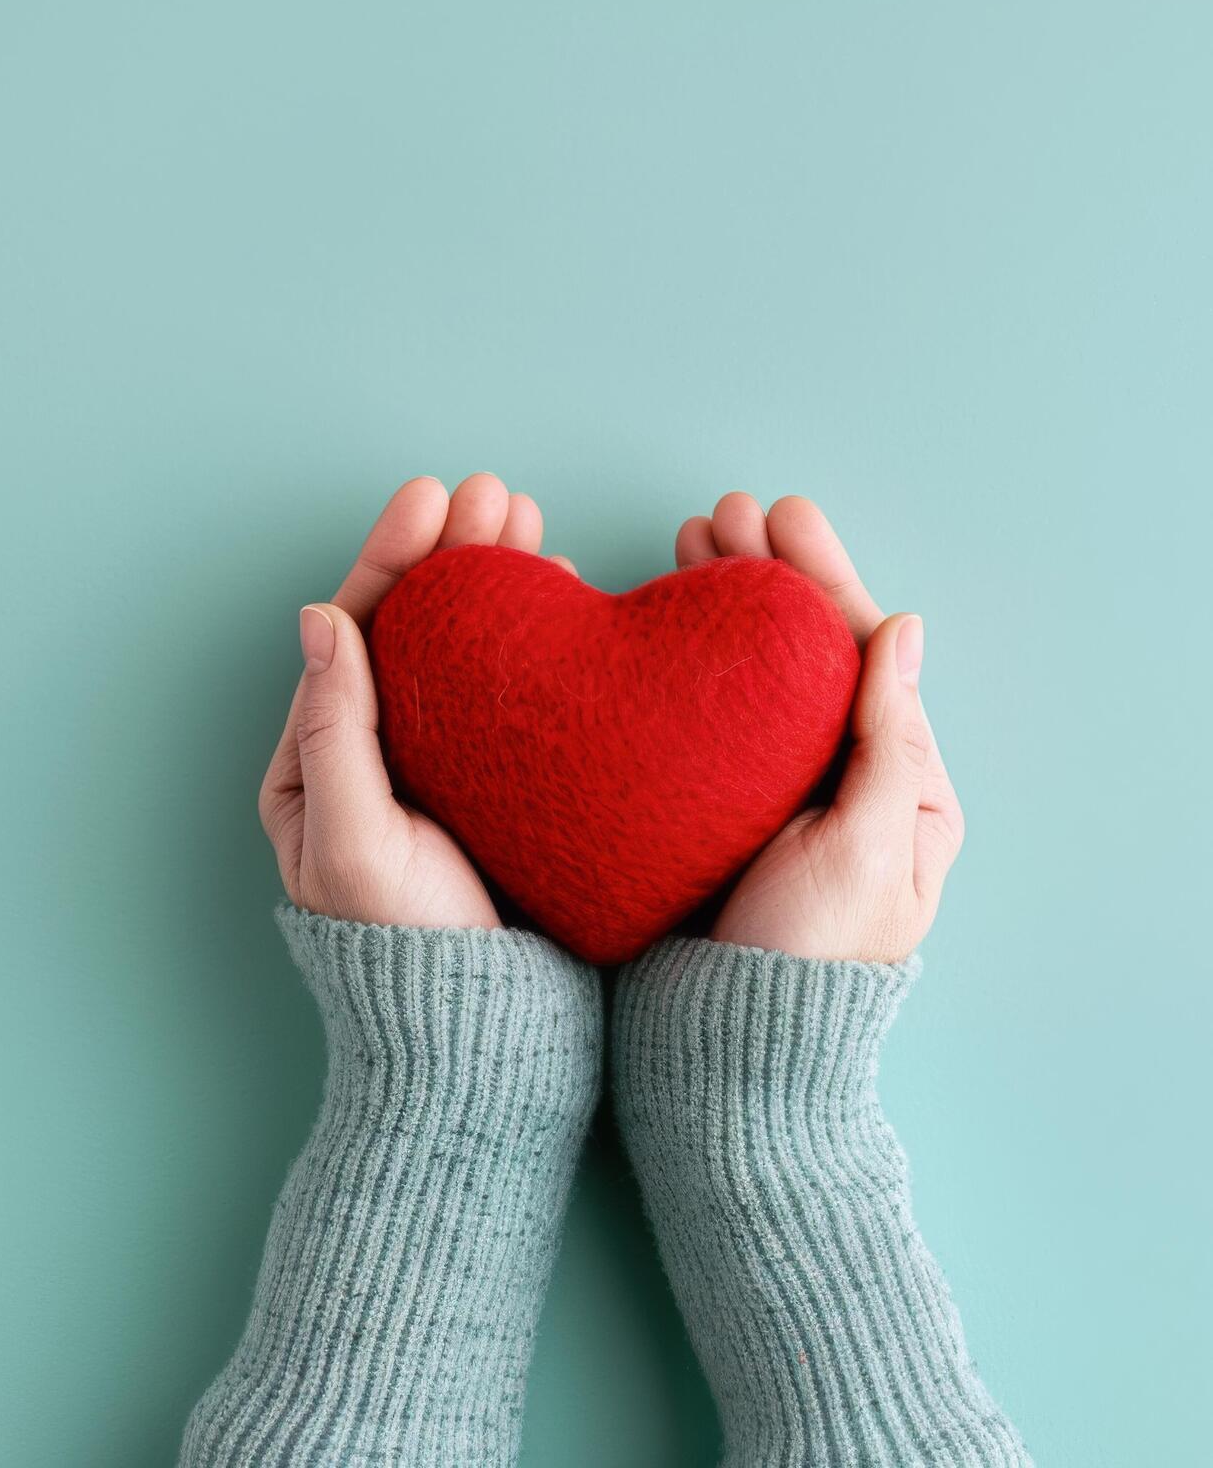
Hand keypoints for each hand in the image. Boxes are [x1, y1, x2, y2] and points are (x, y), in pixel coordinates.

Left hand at [260, 473, 560, 928]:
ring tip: (532, 525)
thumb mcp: (356, 845)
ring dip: (496, 581)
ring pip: (466, 648)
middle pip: (414, 626)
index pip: (354, 632)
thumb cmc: (409, 950)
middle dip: (452, 553)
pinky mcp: (506, 782)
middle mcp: (379, 751)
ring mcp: (445, 764)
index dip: (391, 558)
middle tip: (500, 495)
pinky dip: (535, 636)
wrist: (486, 1034)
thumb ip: (339, 732)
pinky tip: (562, 595)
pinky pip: (514, 689)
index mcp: (321, 759)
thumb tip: (321, 618)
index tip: (432, 497)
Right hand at [675, 495, 964, 962]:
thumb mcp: (865, 845)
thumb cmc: (812, 958)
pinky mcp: (718, 807)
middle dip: (765, 576)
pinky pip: (710, 713)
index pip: (863, 651)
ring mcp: (776, 788)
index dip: (821, 578)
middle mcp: (842, 773)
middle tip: (717, 516)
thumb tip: (905, 628)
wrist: (731, 1049)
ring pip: (754, 670)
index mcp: (900, 779)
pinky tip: (660, 619)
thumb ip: (886, 737)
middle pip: (805, 649)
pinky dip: (688, 659)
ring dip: (724, 603)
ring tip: (687, 543)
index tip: (781, 518)